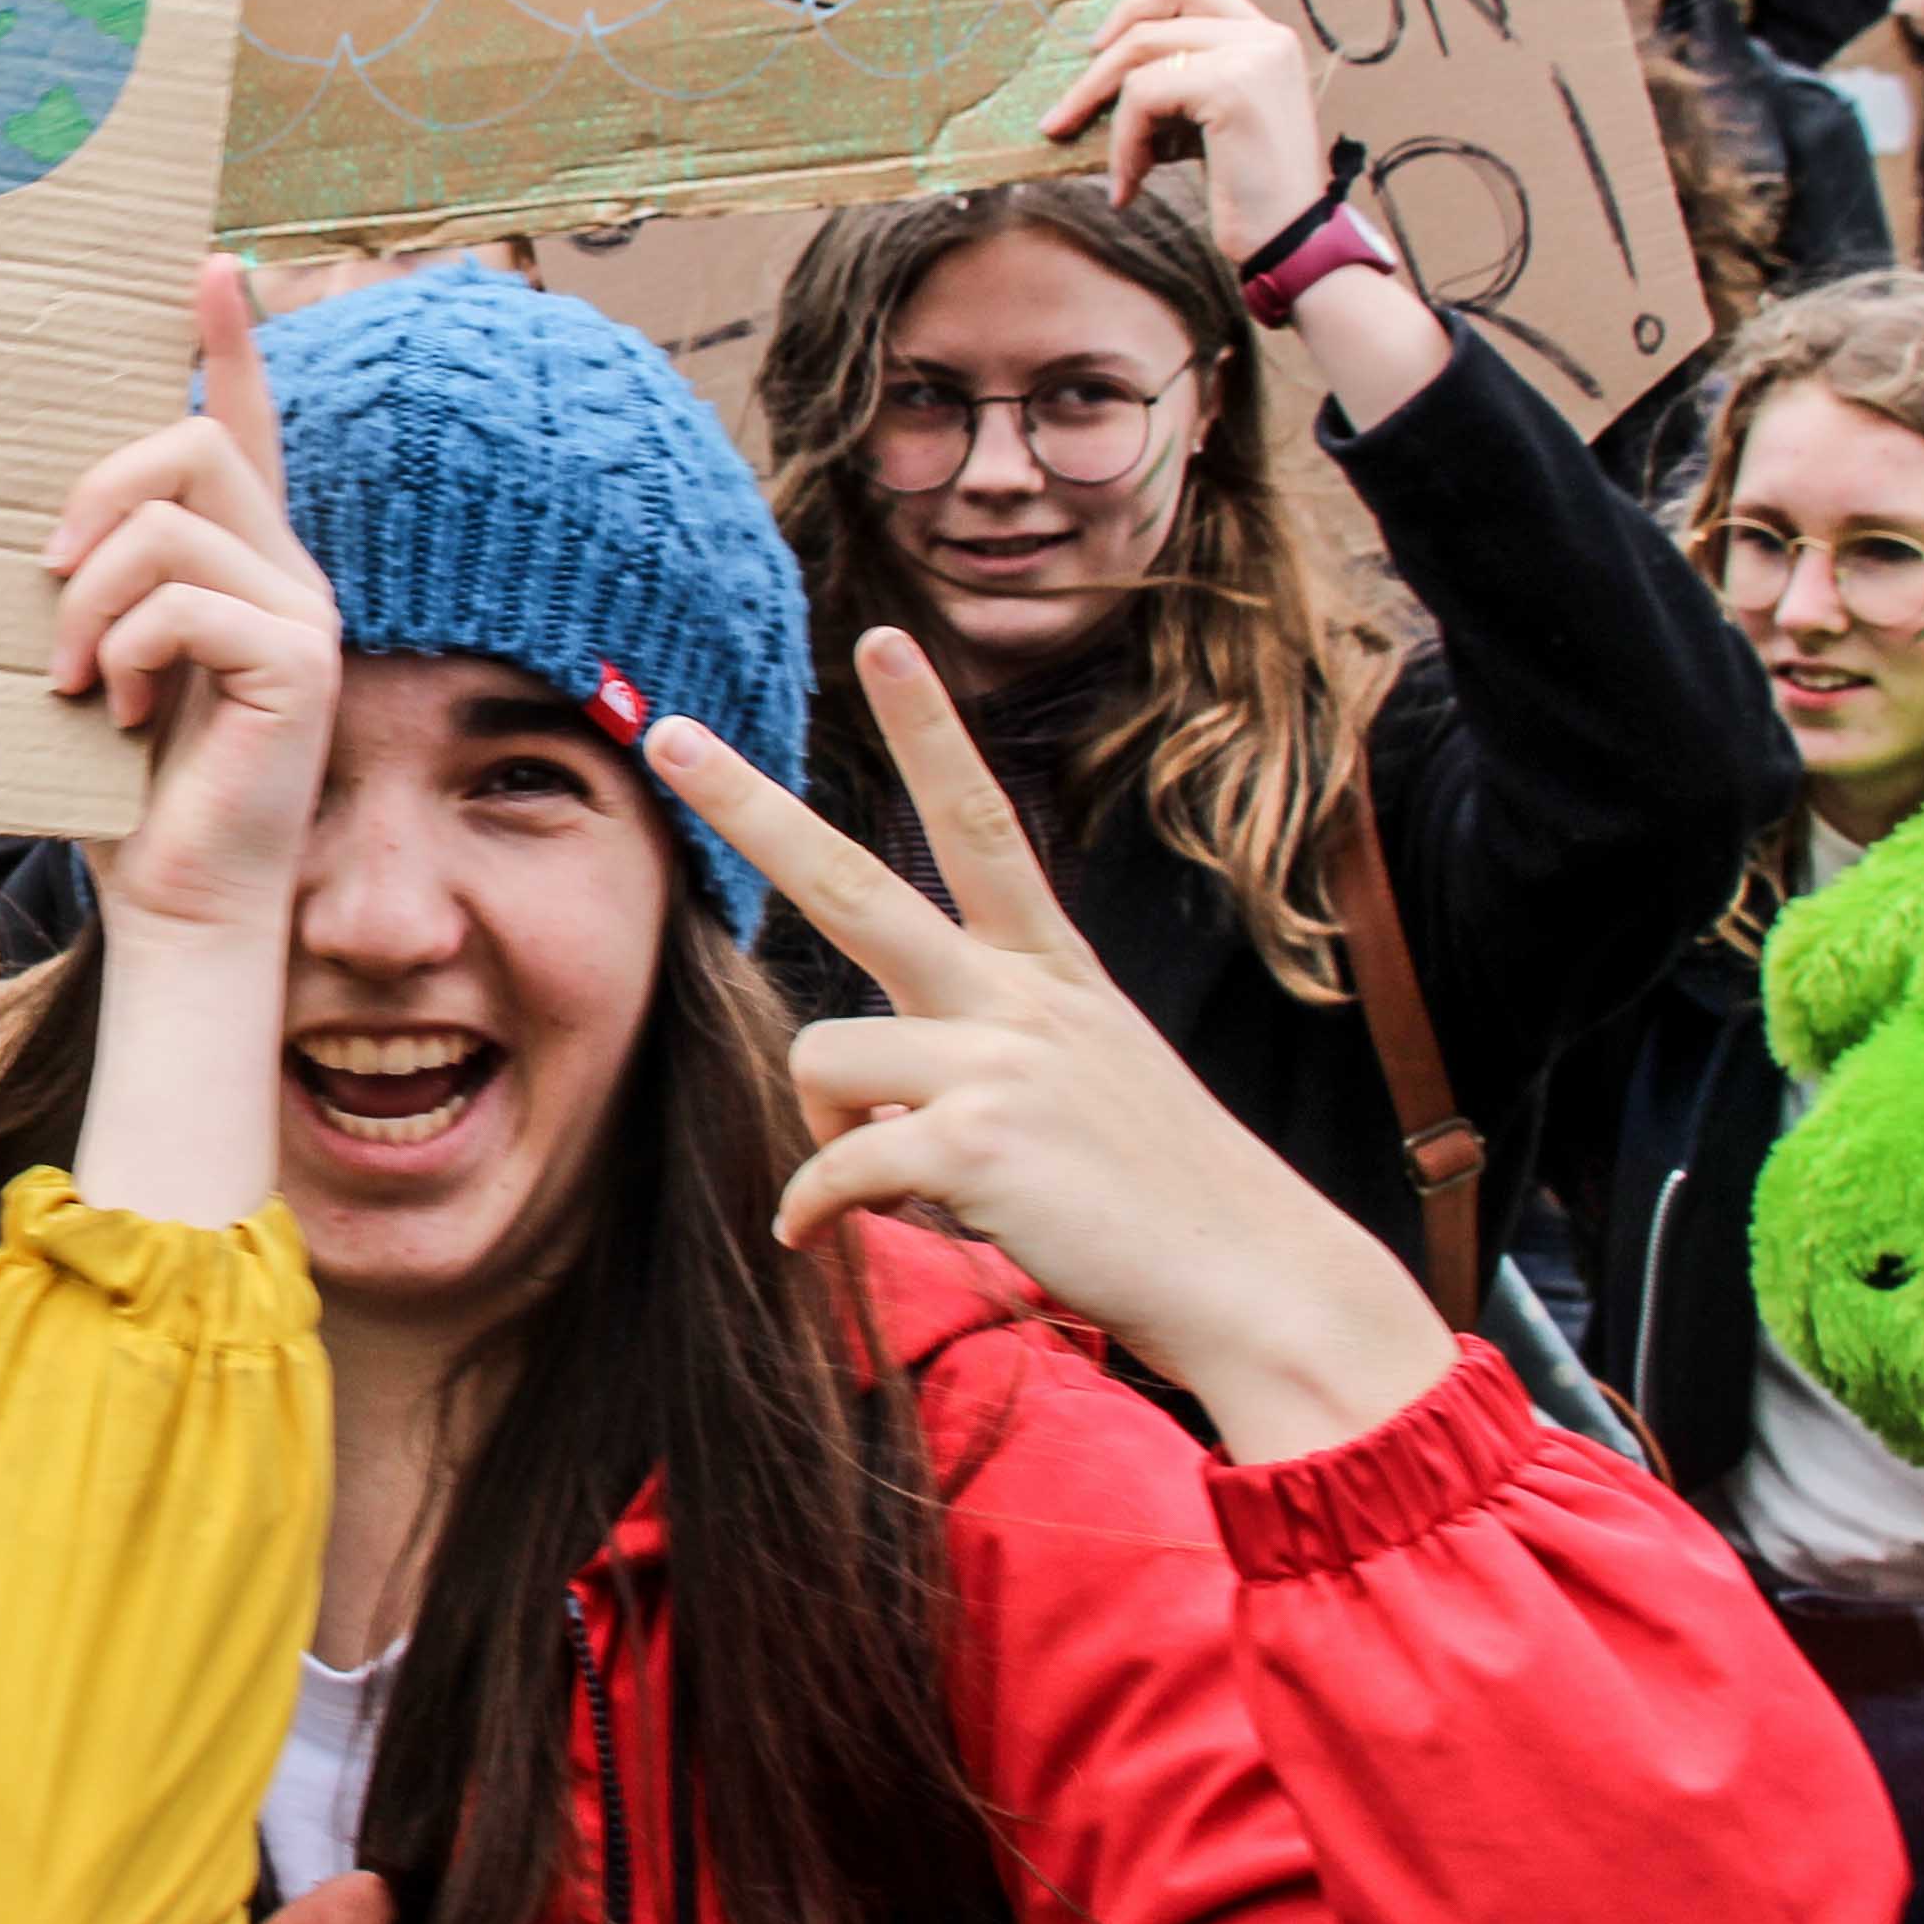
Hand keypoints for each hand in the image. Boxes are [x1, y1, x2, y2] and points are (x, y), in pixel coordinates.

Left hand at [39, 260, 341, 952]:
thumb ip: (91, 582)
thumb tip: (24, 524)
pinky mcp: (299, 662)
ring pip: (171, 521)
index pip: (246, 422)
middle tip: (45, 580)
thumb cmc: (124, 790)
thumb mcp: (95, 658)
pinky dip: (123, 651)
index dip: (230, 340)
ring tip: (72, 677)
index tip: (206, 264)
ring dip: (88, 599)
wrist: (179, 901)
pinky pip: (182, 601)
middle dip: (94, 495)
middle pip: (190, 441)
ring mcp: (304, 612)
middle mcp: (288, 568)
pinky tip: (118, 713)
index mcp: (243, 559)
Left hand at [643, 627, 1454, 1463]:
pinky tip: (820, 1235)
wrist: (1257, 1283)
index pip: (980, 822)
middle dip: (751, 806)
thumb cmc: (1159, 1202)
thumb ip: (976, 1059)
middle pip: (855, 881)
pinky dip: (812, 1210)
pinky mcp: (977, 1144)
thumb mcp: (1083, 1086)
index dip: (929, 728)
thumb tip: (859, 1094)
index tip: (882, 641)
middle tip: (666, 734)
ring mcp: (1000, 1063)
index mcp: (1049, 973)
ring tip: (882, 1183)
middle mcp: (1020, 998)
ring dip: (824, 1131)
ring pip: (824, 1056)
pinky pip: (833, 1165)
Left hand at [1040, 0, 1333, 259]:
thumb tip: (1098, 74)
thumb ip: (1175, 85)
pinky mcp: (1231, 87)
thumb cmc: (1245, 191)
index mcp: (1266, 37)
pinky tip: (1131, 186)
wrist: (1290, 241)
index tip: (1097, 47)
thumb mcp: (1207, 123)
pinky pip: (1142, 98)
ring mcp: (1252, 57)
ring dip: (1107, 118)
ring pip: (1139, 59)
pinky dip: (1124, 144)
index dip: (1136, 7)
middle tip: (1060, 118)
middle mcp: (1266, 36)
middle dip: (1095, 72)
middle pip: (1152, 22)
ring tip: (1118, 173)